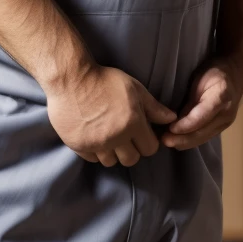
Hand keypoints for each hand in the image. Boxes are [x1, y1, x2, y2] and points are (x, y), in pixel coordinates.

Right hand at [46, 64, 175, 166]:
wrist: (70, 79)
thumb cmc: (104, 80)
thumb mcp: (134, 88)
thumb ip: (154, 107)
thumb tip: (172, 119)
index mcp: (133, 123)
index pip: (150, 149)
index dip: (148, 142)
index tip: (142, 134)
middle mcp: (116, 137)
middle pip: (131, 160)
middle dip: (132, 150)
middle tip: (125, 137)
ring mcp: (96, 143)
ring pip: (111, 161)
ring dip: (113, 152)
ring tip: (109, 137)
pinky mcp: (79, 145)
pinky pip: (93, 158)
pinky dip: (96, 151)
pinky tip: (95, 137)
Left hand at [162, 57, 242, 149]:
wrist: (233, 74)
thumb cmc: (212, 72)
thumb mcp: (198, 80)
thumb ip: (190, 101)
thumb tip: (174, 120)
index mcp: (221, 96)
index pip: (200, 117)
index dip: (184, 126)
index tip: (168, 129)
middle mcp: (227, 113)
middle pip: (202, 132)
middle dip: (182, 139)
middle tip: (164, 141)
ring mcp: (227, 122)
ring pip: (203, 138)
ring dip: (185, 143)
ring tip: (168, 142)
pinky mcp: (223, 128)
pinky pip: (205, 137)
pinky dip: (191, 141)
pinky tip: (179, 142)